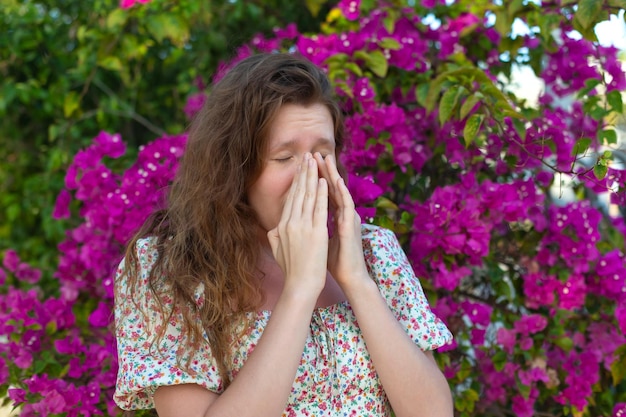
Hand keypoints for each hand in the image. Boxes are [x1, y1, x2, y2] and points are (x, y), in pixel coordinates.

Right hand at [267, 153, 328, 297]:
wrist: (300, 285)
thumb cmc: (291, 270)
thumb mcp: (277, 250)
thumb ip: (274, 236)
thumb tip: (272, 228)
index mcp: (282, 226)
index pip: (290, 199)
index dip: (296, 182)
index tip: (300, 169)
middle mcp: (290, 223)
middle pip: (298, 193)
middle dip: (303, 173)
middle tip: (307, 156)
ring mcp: (303, 227)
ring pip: (308, 196)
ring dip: (312, 177)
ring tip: (315, 161)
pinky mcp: (316, 232)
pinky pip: (318, 208)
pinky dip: (321, 193)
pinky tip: (323, 181)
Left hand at [314, 153, 369, 288]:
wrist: (349, 277)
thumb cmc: (333, 262)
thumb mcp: (317, 242)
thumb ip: (309, 230)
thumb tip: (296, 226)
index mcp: (334, 217)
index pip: (321, 194)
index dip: (313, 179)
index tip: (304, 166)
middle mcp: (343, 214)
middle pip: (330, 188)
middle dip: (322, 170)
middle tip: (313, 153)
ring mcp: (348, 218)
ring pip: (340, 191)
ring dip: (332, 174)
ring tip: (325, 158)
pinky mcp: (351, 226)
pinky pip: (346, 205)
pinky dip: (341, 192)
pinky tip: (335, 180)